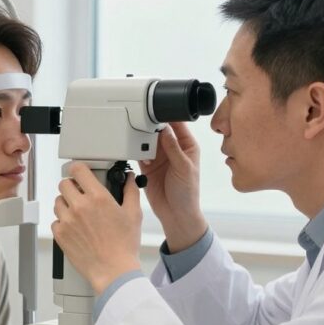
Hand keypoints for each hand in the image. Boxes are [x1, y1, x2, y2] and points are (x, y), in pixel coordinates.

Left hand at [51, 162, 142, 293]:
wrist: (114, 271)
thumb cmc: (124, 246)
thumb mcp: (133, 214)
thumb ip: (130, 191)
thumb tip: (128, 179)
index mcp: (98, 197)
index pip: (77, 169)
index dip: (78, 169)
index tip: (80, 172)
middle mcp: (79, 206)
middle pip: (64, 183)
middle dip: (72, 187)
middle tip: (80, 195)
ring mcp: (67, 220)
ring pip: (58, 202)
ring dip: (66, 204)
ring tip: (79, 213)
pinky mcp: (60, 235)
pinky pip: (55, 221)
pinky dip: (63, 222)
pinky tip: (75, 228)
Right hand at [138, 122, 207, 251]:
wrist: (175, 214)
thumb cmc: (188, 193)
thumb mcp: (184, 168)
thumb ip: (173, 148)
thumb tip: (164, 129)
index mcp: (187, 146)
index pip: (177, 124)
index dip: (167, 115)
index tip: (156, 110)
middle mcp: (173, 149)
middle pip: (159, 130)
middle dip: (150, 126)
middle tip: (141, 123)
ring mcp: (159, 157)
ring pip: (147, 140)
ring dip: (142, 139)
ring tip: (138, 139)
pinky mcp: (147, 165)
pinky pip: (138, 152)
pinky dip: (135, 150)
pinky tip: (135, 151)